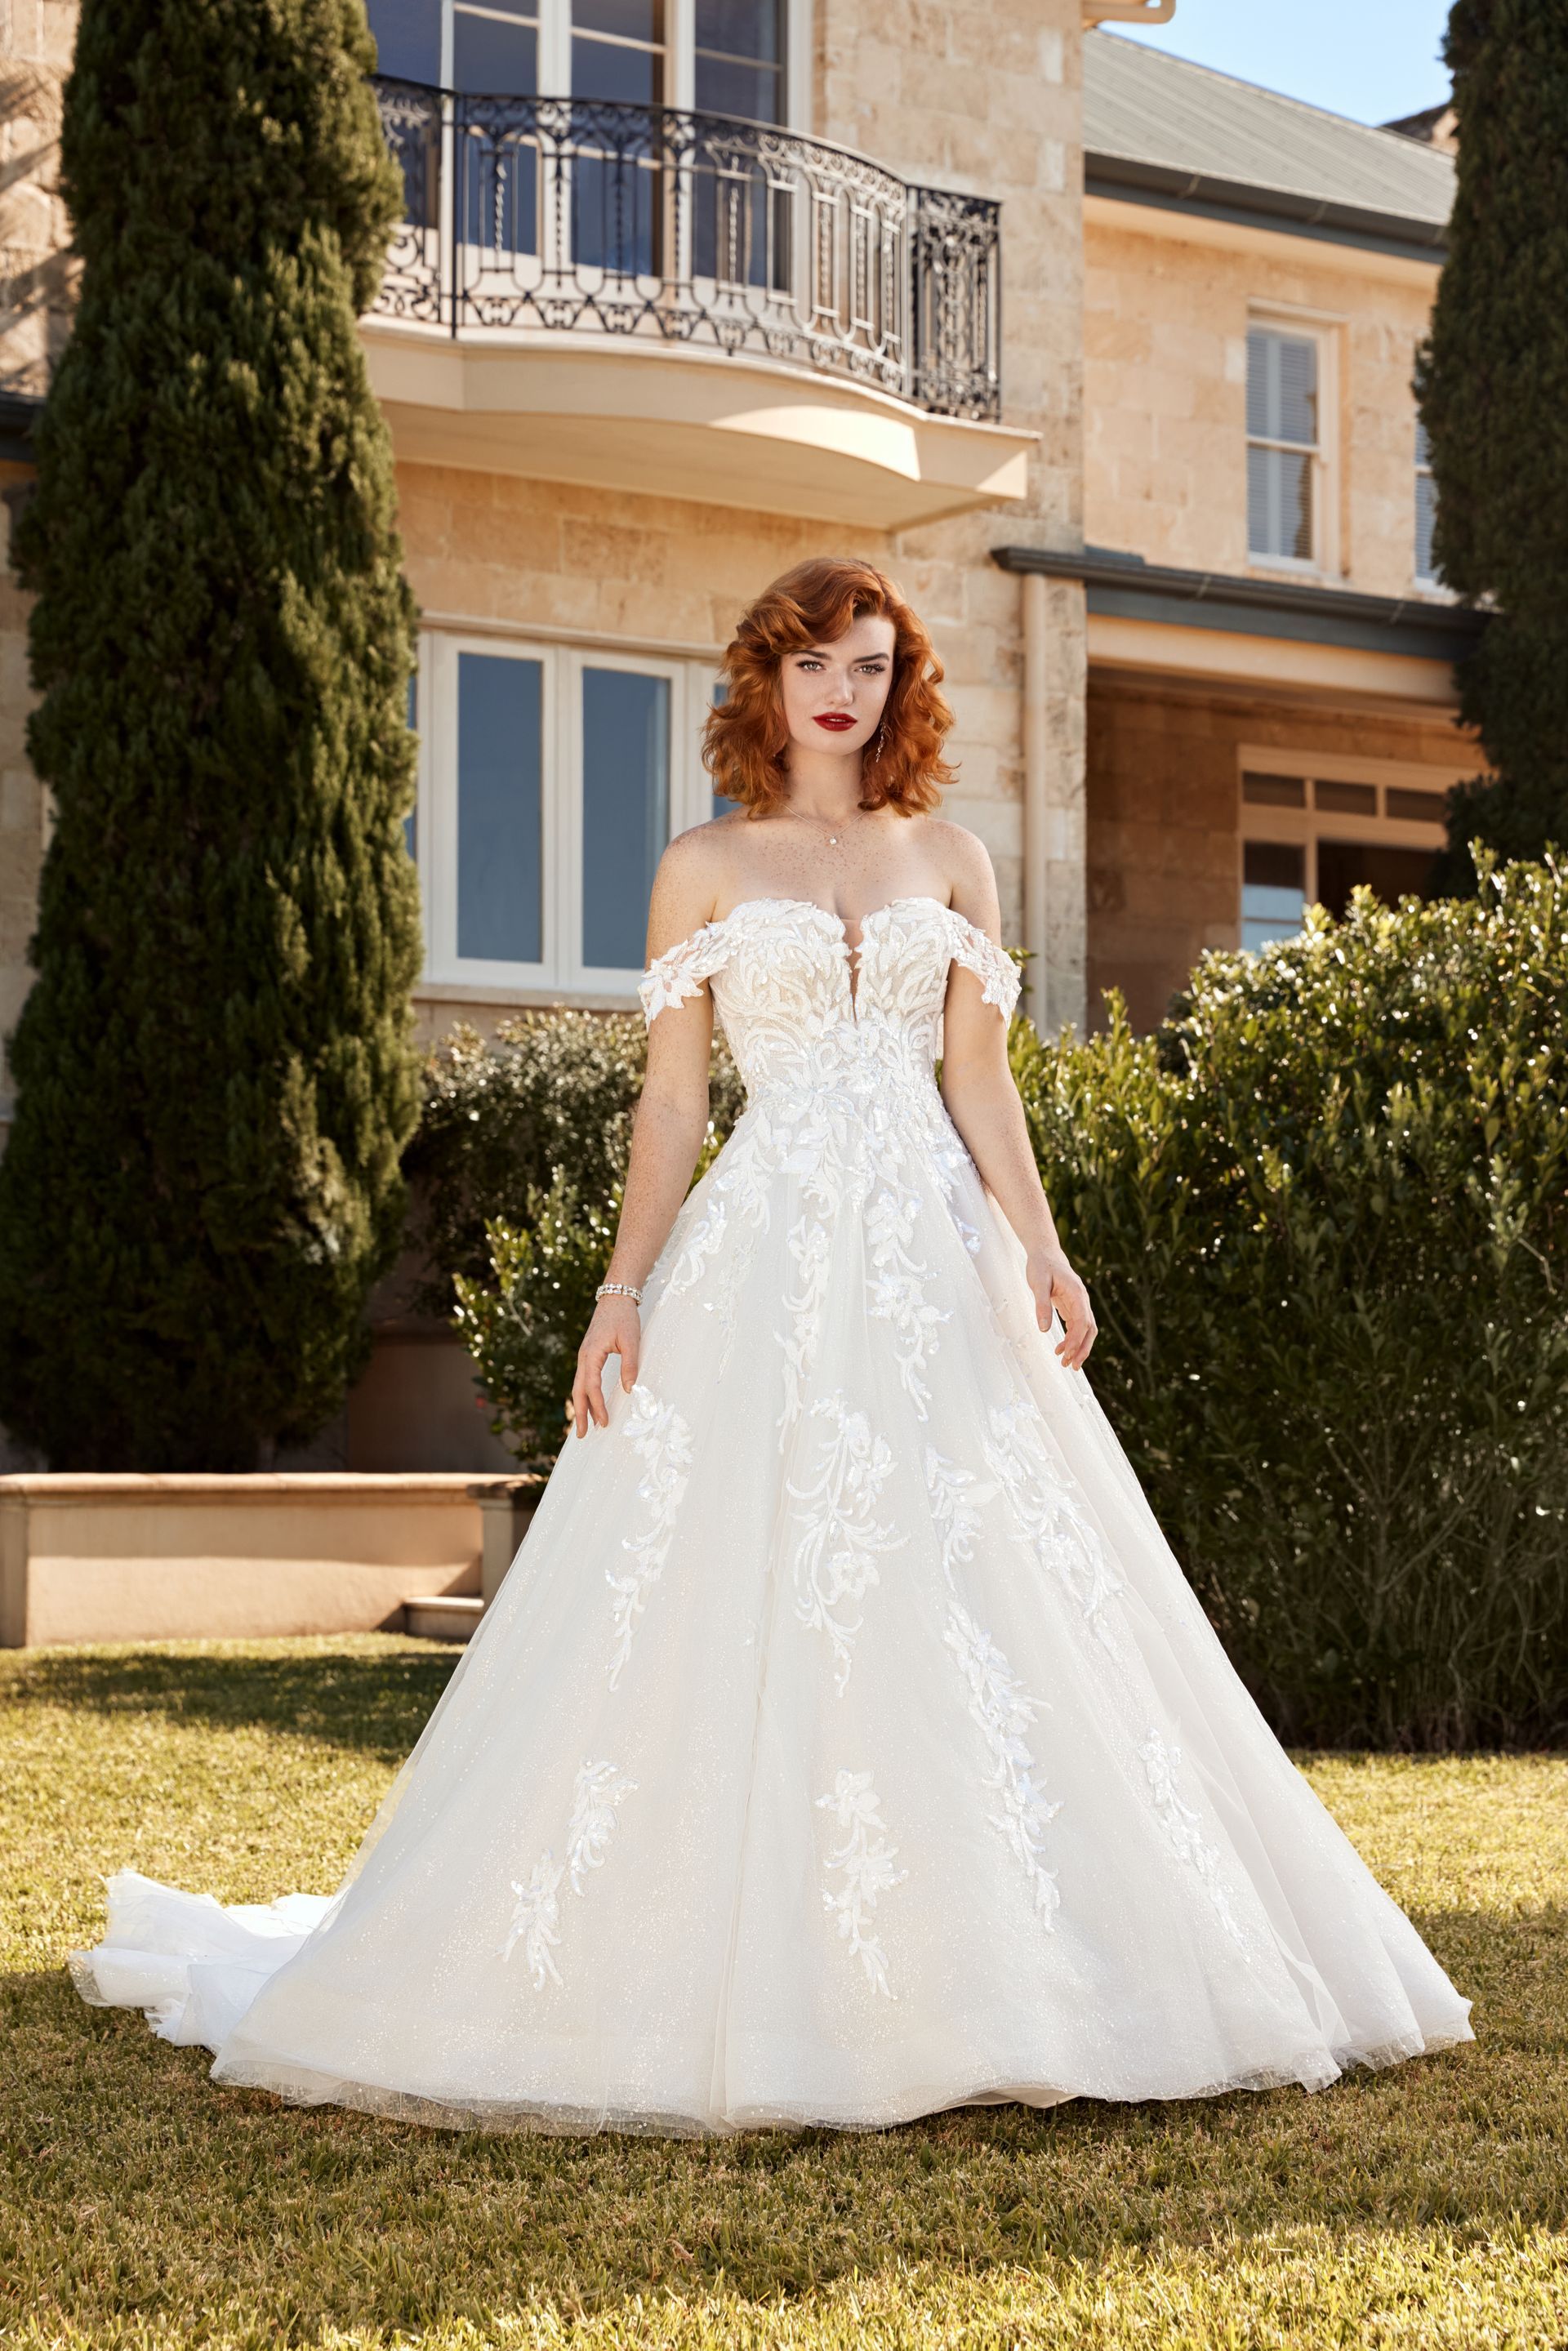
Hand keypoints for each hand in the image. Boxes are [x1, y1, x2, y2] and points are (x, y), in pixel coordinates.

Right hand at [570, 1297, 641, 1436]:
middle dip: (580, 1413)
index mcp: (591, 1354)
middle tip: (583, 1435)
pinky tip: (591, 1403)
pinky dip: (585, 1394)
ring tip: (585, 1425)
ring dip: (582, 1406)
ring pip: (579, 1386)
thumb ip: (630, 1365)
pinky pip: (584, 1379)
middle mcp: (584, 1357)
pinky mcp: (589, 1355)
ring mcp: (584, 1356)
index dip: (597, 1405)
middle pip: (578, 1390)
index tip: (604, 1422)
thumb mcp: (631, 1340)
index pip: (592, 1386)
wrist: (615, 1297)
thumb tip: (629, 1389)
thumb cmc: (623, 1317)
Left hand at [1027, 1246, 1096, 1370]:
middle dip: (1082, 1348)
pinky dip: (1072, 1339)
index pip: (1082, 1321)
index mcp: (1077, 1294)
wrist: (1046, 1253)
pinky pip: (1077, 1326)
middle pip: (1089, 1329)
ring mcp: (1079, 1304)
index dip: (1076, 1340)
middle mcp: (1082, 1300)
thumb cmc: (1041, 1266)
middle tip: (1072, 1366)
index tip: (1067, 1354)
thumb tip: (1043, 1329)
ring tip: (1067, 1362)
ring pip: (1085, 1330)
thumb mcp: (1038, 1283)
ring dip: (1078, 1347)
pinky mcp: (1072, 1307)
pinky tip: (1061, 1349)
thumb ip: (1042, 1305)